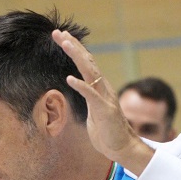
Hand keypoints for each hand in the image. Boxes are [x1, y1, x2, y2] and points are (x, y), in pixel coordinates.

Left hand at [51, 29, 153, 175]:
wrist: (122, 147)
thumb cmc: (106, 131)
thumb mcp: (93, 111)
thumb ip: (89, 98)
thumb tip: (82, 90)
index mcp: (98, 87)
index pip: (85, 63)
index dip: (74, 49)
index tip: (61, 37)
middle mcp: (102, 88)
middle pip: (86, 61)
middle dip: (72, 45)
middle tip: (58, 32)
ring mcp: (104, 97)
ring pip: (89, 71)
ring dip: (76, 56)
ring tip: (64, 43)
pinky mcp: (104, 110)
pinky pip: (90, 95)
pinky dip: (80, 86)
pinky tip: (69, 78)